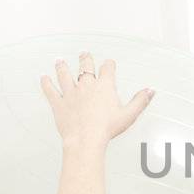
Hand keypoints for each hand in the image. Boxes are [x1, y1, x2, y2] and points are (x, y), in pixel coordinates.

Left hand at [39, 53, 153, 148]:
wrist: (86, 139)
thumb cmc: (107, 129)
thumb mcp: (129, 115)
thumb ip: (140, 101)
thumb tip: (150, 91)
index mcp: (104, 86)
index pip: (107, 69)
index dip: (109, 64)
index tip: (109, 63)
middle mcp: (86, 86)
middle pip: (85, 66)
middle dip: (85, 59)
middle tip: (84, 54)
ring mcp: (71, 93)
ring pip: (64, 75)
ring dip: (62, 67)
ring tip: (60, 61)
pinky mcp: (59, 103)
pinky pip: (50, 90)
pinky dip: (46, 84)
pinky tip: (43, 78)